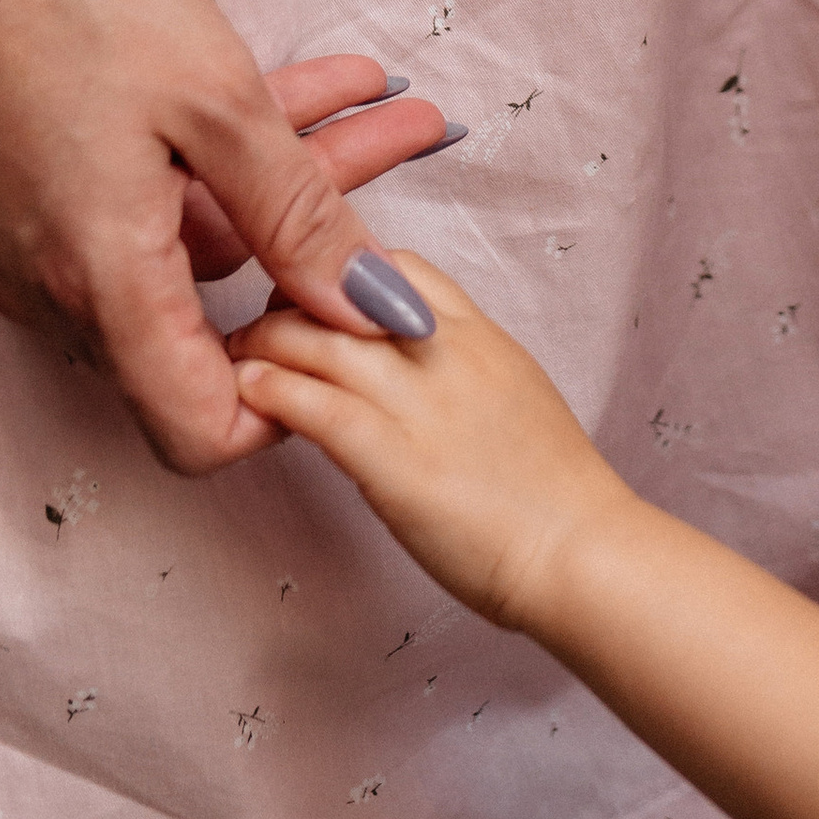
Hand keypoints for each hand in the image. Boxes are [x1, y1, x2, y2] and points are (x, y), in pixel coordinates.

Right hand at [0, 0, 453, 473]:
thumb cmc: (76, 0)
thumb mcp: (218, 105)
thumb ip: (300, 217)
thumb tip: (374, 309)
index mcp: (100, 289)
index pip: (199, 429)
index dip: (286, 398)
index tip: (358, 314)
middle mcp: (53, 289)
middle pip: (212, 310)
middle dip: (322, 239)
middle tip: (414, 149)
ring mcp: (33, 240)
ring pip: (189, 237)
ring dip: (284, 177)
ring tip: (381, 99)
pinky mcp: (27, 187)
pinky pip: (144, 202)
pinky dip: (219, 157)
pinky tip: (298, 85)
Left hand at [234, 253, 626, 632]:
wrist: (582, 551)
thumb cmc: (555, 495)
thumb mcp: (517, 398)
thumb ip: (463, 375)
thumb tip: (416, 381)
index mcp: (480, 336)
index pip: (399, 267)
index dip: (344, 275)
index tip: (314, 302)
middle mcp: (446, 353)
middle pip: (344, 296)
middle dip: (288, 306)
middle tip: (257, 331)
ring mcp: (420, 405)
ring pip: (320, 342)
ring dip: (264, 343)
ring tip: (236, 360)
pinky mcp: (394, 461)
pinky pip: (318, 406)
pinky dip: (272, 391)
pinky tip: (247, 393)